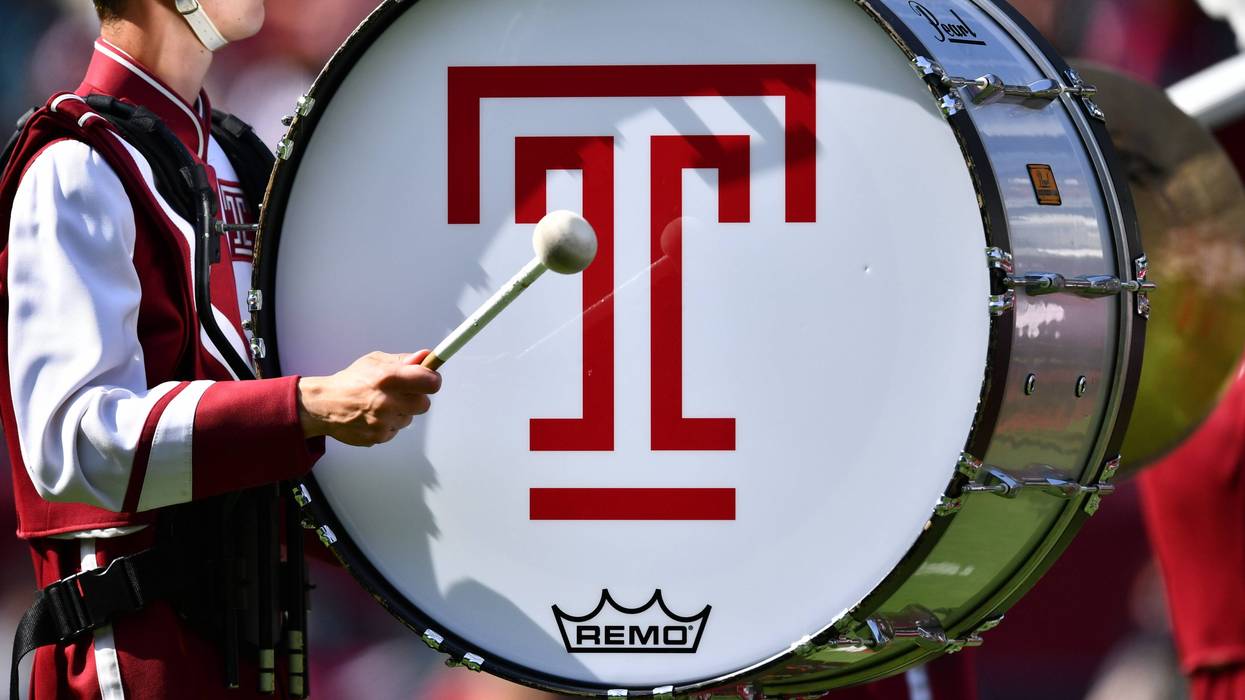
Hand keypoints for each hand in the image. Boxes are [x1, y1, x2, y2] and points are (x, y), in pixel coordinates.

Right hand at [297, 350, 440, 445]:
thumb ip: (403, 360)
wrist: (324, 405)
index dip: (432, 379)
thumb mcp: (375, 361)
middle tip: (401, 392)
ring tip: (381, 404)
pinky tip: (374, 415)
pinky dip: (389, 424)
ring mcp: (382, 422)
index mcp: (388, 378)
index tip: (428, 378)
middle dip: (416, 397)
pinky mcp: (378, 437)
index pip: (430, 382)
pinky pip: (396, 430)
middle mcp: (387, 401)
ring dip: (401, 411)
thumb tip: (426, 356)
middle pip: (424, 404)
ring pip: (409, 418)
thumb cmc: (351, 381)